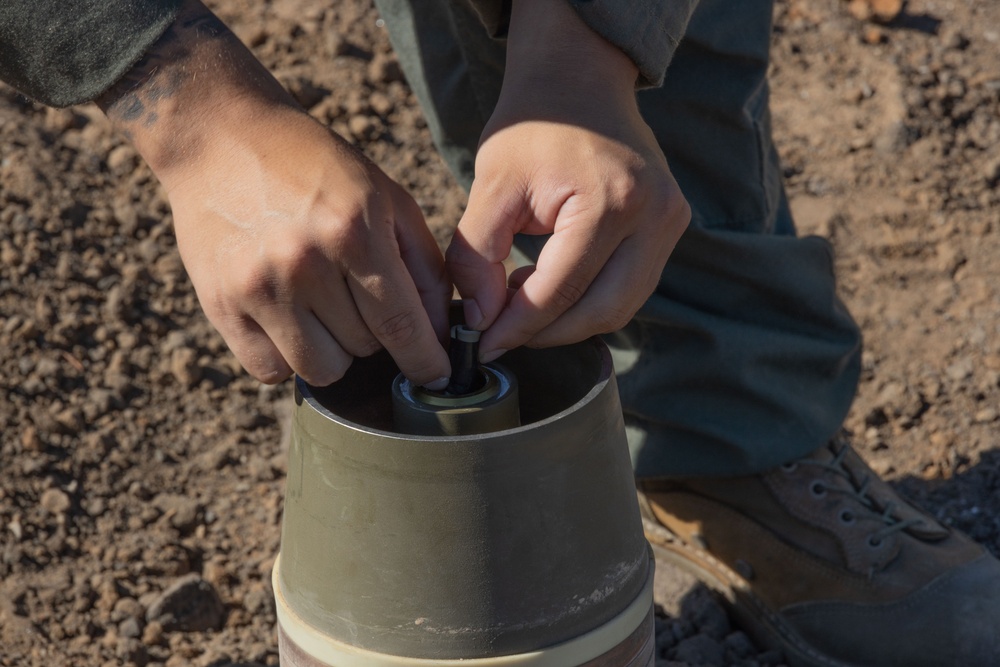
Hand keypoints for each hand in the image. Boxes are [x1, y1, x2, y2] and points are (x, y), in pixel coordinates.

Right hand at [98, 1, 450, 386]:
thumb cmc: (316, 167)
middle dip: (374, 333)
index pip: (401, 325)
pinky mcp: (219, 305)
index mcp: (353, 231)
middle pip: (364, 349)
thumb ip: (424, 266)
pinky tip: (287, 316)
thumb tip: (439, 334)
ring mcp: (256, 287)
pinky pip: (270, 370)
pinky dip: (286, 356)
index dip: (426, 361)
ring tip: (322, 305)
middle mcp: (304, 262)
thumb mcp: (386, 198)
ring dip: (333, 350)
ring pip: (321, 370)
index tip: (438, 377)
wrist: (221, 137)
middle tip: (355, 293)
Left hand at [446, 0, 689, 361]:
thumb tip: (479, 321)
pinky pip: (630, 287)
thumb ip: (477, 256)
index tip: (481, 345)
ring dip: (569, 321)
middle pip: (601, 311)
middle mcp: (654, 216)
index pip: (560, 290)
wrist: (580, 78)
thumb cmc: (532, 126)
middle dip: (547, 334)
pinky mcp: (671, 226)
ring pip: (620, 307)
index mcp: (611, 201)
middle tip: (500, 336)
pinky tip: (550, 286)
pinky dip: (589, 300)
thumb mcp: (492, 185)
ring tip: (521, 304)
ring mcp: (671, 221)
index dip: (516, 327)